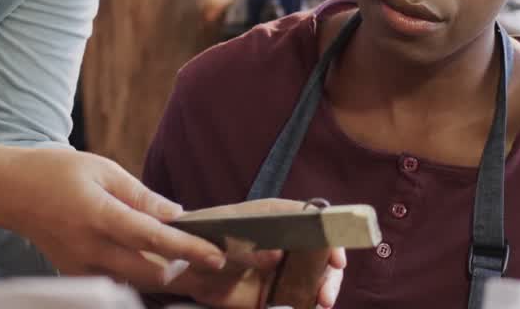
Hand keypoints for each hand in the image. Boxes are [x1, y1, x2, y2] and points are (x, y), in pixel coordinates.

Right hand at [0, 148, 228, 282]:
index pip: (153, 238)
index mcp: (100, 215)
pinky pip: (117, 282)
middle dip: (186, 270)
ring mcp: (81, 267)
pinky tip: (155, 260)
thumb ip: (141, 195)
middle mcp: (91, 248)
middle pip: (150, 273)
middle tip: (210, 257)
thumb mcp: (102, 169)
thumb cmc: (57, 174)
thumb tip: (176, 213)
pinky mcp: (76, 275)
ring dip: (165, 275)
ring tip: (189, 259)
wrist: (10, 193)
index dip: (188, 248)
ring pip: (136, 283)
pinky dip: (140, 275)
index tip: (216, 254)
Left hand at [156, 199, 346, 308]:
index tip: (336, 258)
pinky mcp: (274, 295)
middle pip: (322, 255)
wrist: (183, 267)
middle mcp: (287, 243)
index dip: (331, 238)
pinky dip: (304, 307)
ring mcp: (283, 270)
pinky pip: (297, 302)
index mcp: (279, 218)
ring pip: (315, 280)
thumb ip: (250, 245)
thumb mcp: (225, 237)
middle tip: (326, 294)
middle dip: (330, 275)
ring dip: (322, 293)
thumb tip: (278, 256)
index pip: (316, 222)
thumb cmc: (204, 238)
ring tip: (319, 304)